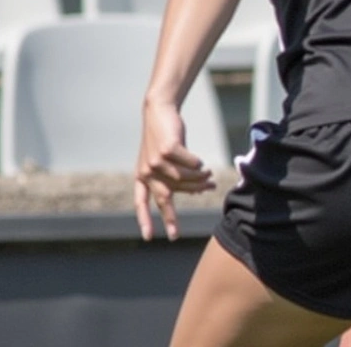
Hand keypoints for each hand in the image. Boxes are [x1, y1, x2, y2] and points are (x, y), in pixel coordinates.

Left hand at [134, 102, 215, 240]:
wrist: (159, 112)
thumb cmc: (165, 138)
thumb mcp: (167, 161)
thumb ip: (177, 177)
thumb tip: (199, 191)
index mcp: (142, 176)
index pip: (141, 202)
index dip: (144, 219)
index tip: (147, 237)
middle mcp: (146, 171)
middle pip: (164, 198)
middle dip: (169, 219)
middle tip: (175, 234)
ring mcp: (156, 161)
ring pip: (183, 180)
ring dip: (199, 180)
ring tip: (209, 177)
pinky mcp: (168, 150)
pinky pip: (191, 165)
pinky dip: (199, 165)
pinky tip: (202, 164)